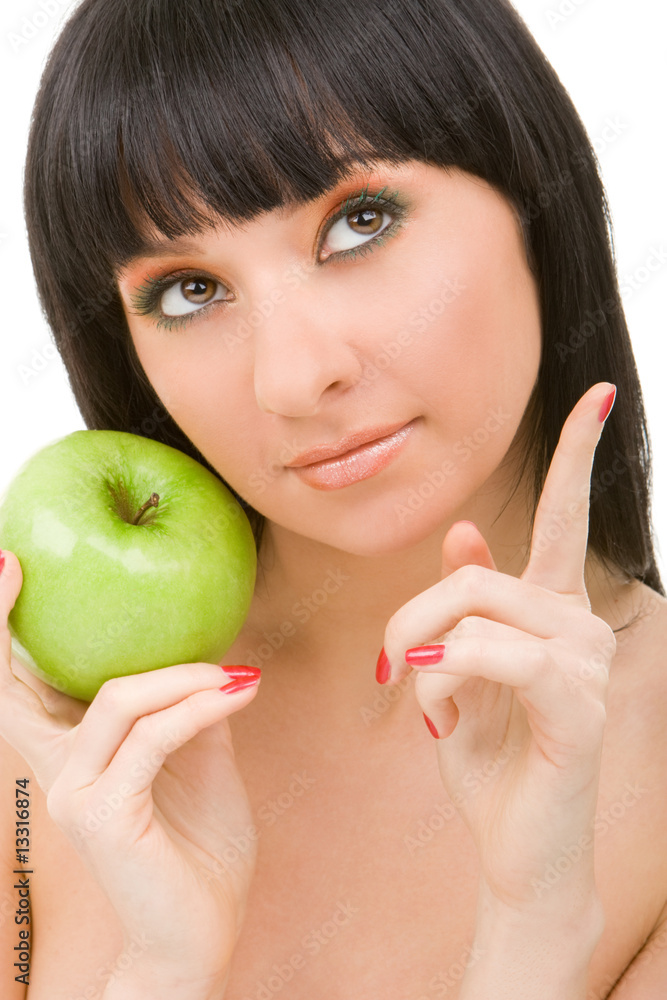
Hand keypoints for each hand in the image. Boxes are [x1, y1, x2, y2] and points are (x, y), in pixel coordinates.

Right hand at [0, 550, 259, 987]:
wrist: (200, 935)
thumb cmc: (197, 848)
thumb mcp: (198, 760)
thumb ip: (189, 709)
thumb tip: (211, 653)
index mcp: (72, 753)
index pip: (22, 684)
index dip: (5, 627)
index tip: (8, 567)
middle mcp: (59, 769)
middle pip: (15, 688)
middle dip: (7, 624)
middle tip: (16, 565)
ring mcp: (75, 792)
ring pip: (117, 699)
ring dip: (183, 675)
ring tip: (233, 672)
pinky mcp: (105, 815)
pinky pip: (153, 738)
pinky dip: (199, 708)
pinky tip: (240, 693)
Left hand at [380, 382, 617, 914]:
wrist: (517, 851)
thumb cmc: (489, 760)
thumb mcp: (459, 672)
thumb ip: (466, 601)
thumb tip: (469, 530)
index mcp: (550, 611)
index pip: (566, 515)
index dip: (579, 453)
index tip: (598, 394)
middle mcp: (579, 625)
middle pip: (474, 575)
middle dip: (412, 618)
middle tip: (393, 672)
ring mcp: (587, 665)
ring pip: (477, 609)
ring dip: (427, 658)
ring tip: (426, 706)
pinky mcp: (579, 707)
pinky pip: (495, 656)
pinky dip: (449, 678)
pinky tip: (439, 716)